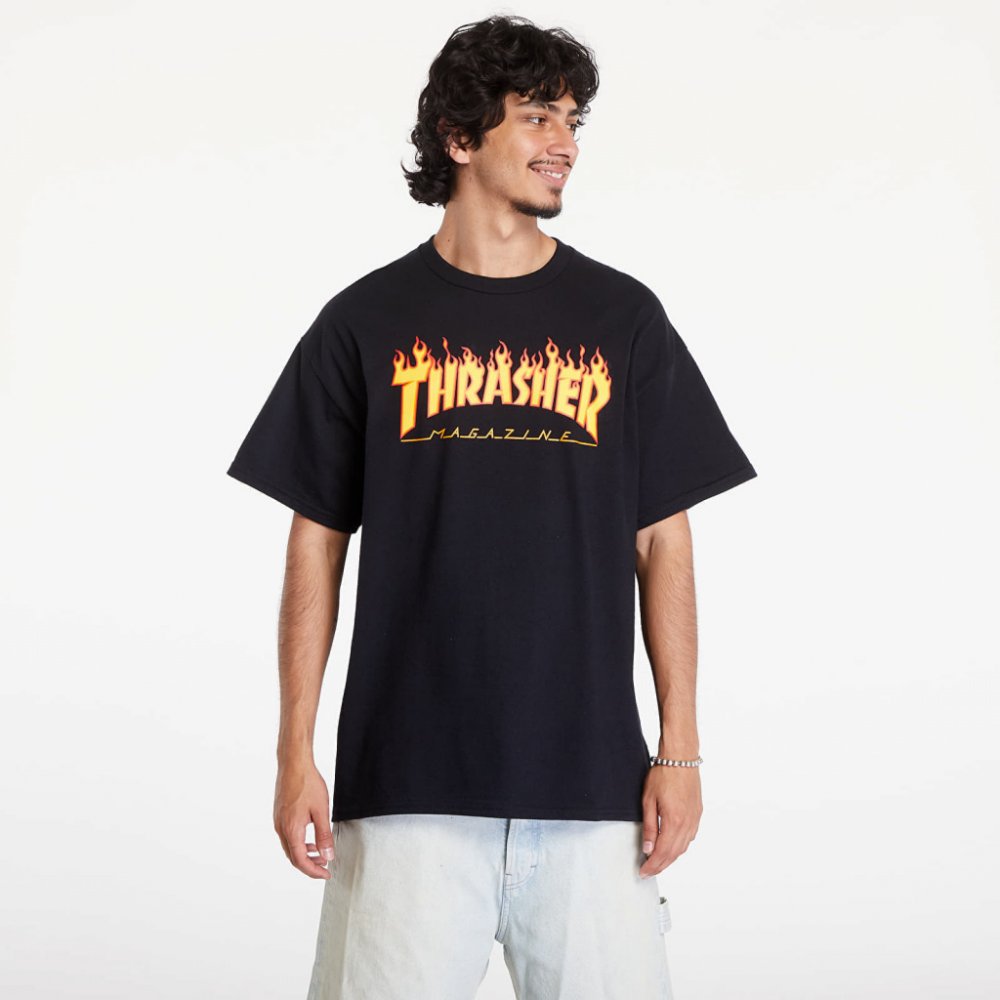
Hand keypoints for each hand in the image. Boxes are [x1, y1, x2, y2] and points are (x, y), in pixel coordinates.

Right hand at [273, 760, 335, 878]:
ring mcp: (278, 821)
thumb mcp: (321, 811)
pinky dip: (299, 842)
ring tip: (320, 853)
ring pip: (290, 847)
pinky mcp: (279, 815)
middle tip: (325, 867)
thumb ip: (324, 835)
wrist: (293, 764)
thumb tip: (327, 855)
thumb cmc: (307, 783)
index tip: (326, 874)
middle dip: (309, 865)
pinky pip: (288, 836)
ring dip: (304, 853)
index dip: (314, 871)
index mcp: (291, 830)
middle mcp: (281, 828)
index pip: (300, 860)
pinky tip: (310, 838)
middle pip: (293, 857)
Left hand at [638, 763, 701, 878]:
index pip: (662, 853)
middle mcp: (687, 823)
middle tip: (648, 871)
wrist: (681, 758)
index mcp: (674, 821)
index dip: (652, 866)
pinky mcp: (697, 813)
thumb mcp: (648, 800)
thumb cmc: (663, 774)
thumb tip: (648, 849)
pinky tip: (672, 846)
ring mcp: (695, 819)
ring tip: (658, 862)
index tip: (643, 872)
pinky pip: (690, 837)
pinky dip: (680, 846)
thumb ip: (649, 827)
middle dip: (660, 866)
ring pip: (683, 847)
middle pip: (674, 854)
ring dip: (671, 858)